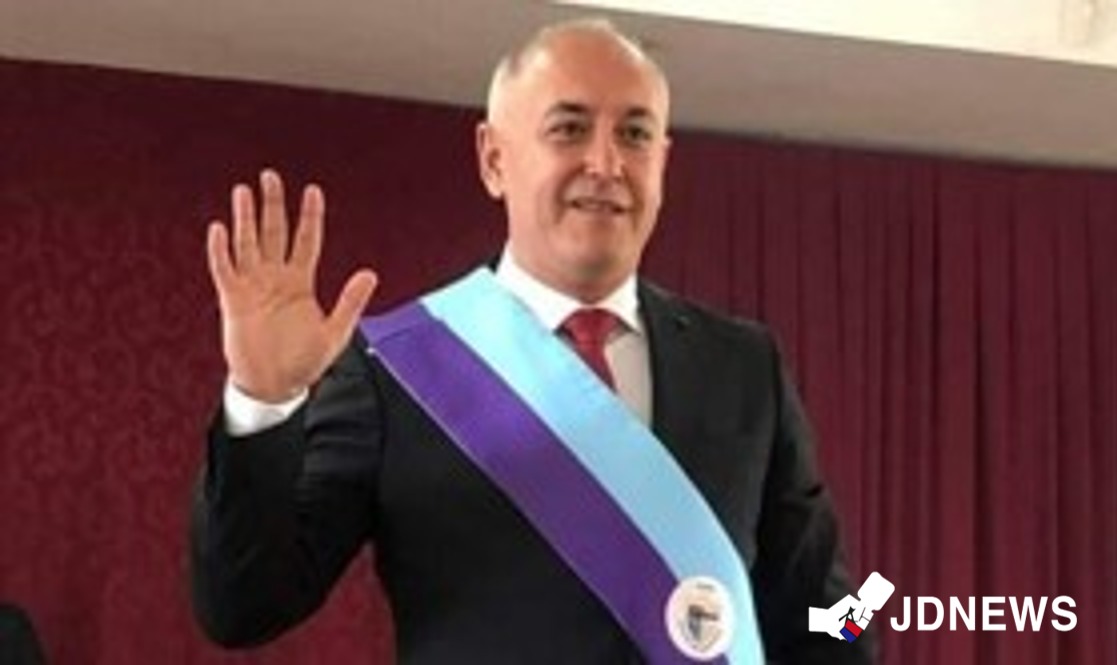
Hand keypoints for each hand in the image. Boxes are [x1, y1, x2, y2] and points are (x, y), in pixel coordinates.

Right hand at [206, 169, 377, 402]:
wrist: (274, 386)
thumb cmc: (304, 362)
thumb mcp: (335, 333)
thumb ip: (351, 302)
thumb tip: (371, 273)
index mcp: (301, 283)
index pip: (307, 240)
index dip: (310, 216)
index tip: (313, 190)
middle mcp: (275, 279)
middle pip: (273, 232)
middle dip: (273, 204)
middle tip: (271, 176)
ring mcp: (253, 287)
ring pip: (247, 243)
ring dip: (245, 218)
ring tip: (244, 190)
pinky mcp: (233, 301)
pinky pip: (224, 270)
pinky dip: (221, 250)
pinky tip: (220, 228)